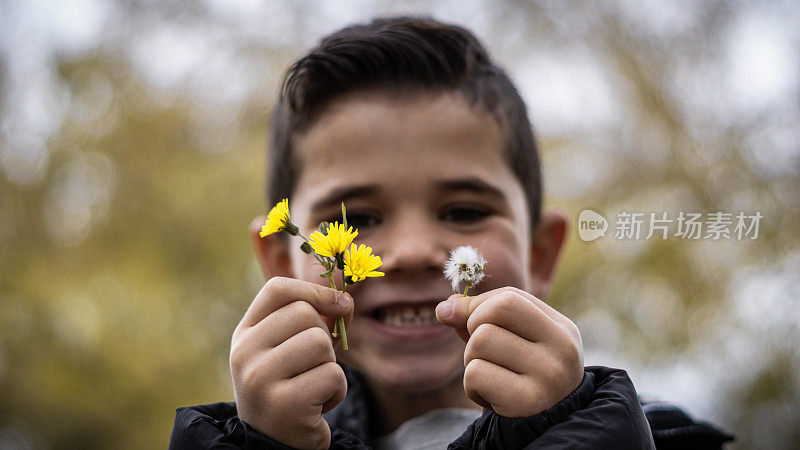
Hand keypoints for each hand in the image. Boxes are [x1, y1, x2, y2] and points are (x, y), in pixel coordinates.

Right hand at [230, 277, 353, 448]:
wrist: (277, 445)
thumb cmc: (293, 388)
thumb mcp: (292, 349)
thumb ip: (313, 321)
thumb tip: (346, 301)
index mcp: (245, 335)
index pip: (277, 289)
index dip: (315, 290)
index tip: (341, 304)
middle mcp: (244, 353)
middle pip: (305, 314)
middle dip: (324, 338)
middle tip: (313, 366)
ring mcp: (259, 378)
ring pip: (320, 343)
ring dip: (331, 366)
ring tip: (313, 386)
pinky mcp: (284, 404)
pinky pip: (332, 375)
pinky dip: (337, 391)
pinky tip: (317, 407)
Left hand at [436, 286, 583, 417]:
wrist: (547, 426)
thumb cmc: (524, 374)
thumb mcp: (513, 339)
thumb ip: (480, 317)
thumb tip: (444, 307)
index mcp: (561, 329)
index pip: (508, 297)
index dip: (479, 306)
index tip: (470, 321)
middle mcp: (562, 349)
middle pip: (491, 315)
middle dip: (473, 330)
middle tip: (485, 354)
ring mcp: (547, 376)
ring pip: (479, 343)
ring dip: (471, 360)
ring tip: (491, 376)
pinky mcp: (526, 402)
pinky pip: (475, 374)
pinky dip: (471, 386)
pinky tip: (490, 396)